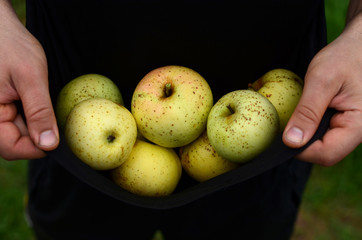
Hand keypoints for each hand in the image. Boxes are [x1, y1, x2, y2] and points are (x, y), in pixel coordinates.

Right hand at [0, 0, 58, 159]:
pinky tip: (39, 103)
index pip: (11, 148)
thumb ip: (39, 112)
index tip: (57, 141)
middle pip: (15, 142)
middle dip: (38, 135)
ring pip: (20, 133)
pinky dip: (33, 117)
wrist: (1, 29)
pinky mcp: (5, 107)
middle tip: (56, 119)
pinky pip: (20, 121)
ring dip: (37, 125)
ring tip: (43, 103)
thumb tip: (48, 144)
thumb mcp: (30, 78)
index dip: (36, 149)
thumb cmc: (9, 46)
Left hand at [283, 14, 361, 165]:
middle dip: (302, 142)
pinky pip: (324, 134)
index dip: (301, 150)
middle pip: (324, 152)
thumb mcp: (322, 81)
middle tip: (287, 123)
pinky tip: (305, 114)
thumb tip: (291, 142)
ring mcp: (351, 128)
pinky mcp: (343, 122)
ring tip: (298, 115)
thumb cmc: (345, 57)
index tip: (283, 136)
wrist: (357, 45)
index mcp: (359, 125)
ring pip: (323, 145)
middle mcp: (358, 131)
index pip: (326, 154)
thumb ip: (307, 112)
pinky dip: (310, 127)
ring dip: (306, 134)